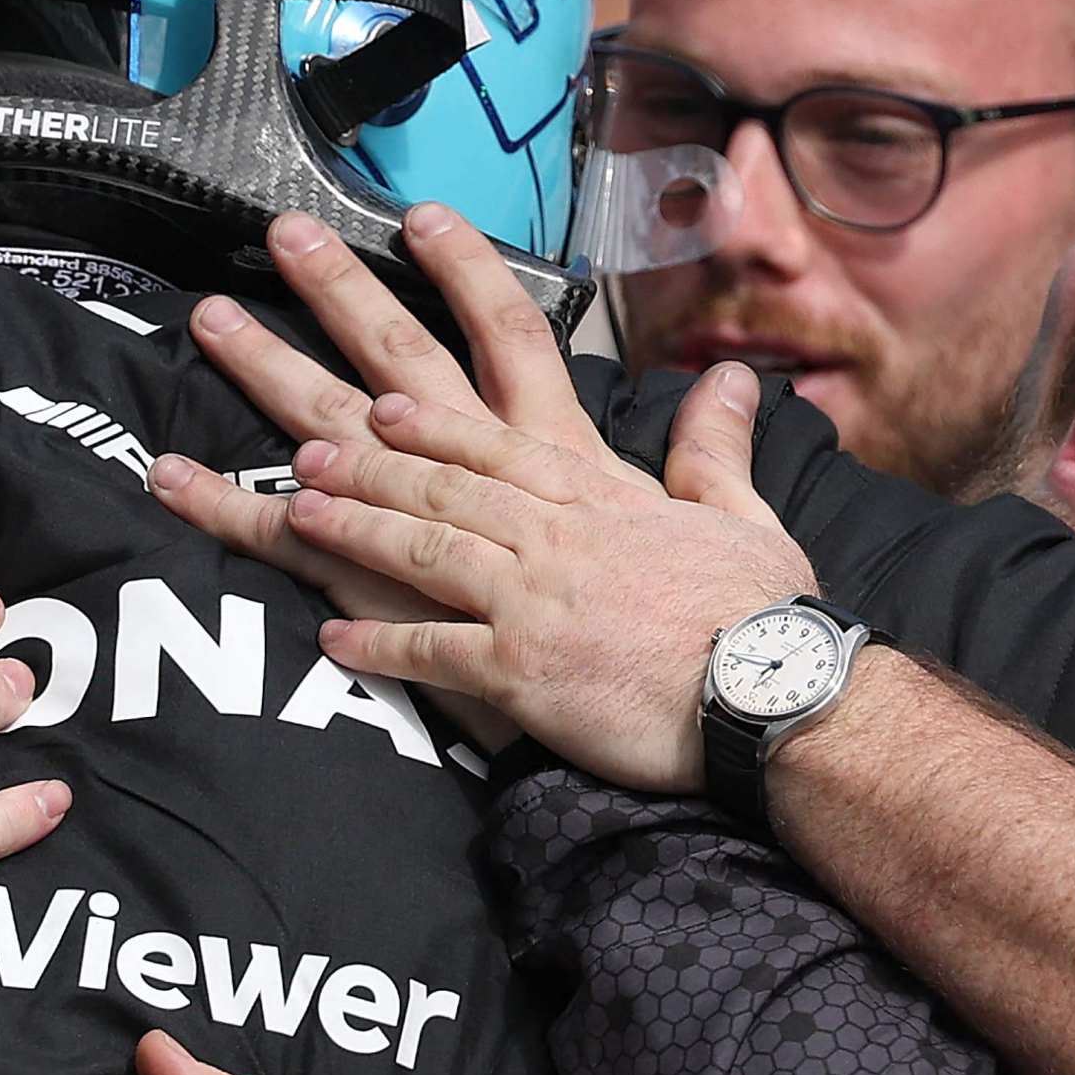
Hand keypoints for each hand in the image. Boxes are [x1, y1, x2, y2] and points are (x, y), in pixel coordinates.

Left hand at [267, 360, 814, 794]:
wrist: (774, 695)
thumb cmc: (765, 614)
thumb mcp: (744, 515)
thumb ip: (715, 447)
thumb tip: (732, 379)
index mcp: (601, 498)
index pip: (500, 444)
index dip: (434, 424)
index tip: (384, 405)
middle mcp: (555, 538)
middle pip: (444, 486)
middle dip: (369, 462)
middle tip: (308, 446)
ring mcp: (532, 601)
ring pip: (424, 549)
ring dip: (357, 530)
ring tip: (300, 513)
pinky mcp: (521, 671)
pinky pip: (432, 651)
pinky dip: (380, 646)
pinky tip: (333, 642)